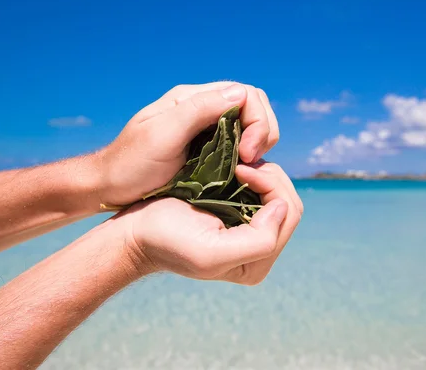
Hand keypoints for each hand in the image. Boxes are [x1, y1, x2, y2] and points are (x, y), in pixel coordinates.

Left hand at [93, 82, 278, 206]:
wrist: (108, 187)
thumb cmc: (130, 164)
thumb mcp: (162, 135)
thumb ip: (199, 111)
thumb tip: (241, 95)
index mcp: (191, 99)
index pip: (245, 94)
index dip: (257, 121)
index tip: (248, 153)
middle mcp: (201, 109)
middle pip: (252, 106)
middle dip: (263, 130)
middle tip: (251, 160)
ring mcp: (204, 129)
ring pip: (248, 125)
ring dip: (258, 143)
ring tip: (247, 167)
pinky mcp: (206, 150)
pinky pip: (237, 144)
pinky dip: (247, 156)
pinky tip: (240, 172)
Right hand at [118, 161, 302, 284]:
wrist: (137, 233)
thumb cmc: (168, 241)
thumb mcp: (212, 252)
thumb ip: (258, 240)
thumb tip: (282, 208)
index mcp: (256, 263)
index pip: (288, 215)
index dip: (271, 185)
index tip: (240, 169)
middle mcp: (258, 248)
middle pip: (287, 202)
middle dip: (270, 176)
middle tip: (241, 162)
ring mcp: (248, 229)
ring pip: (276, 192)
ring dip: (261, 172)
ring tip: (237, 163)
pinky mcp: (236, 212)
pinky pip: (260, 188)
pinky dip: (252, 172)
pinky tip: (234, 166)